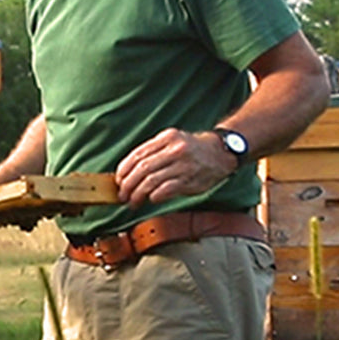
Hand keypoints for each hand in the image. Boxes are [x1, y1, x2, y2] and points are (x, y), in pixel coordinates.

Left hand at [114, 128, 237, 207]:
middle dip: (128, 184)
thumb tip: (128, 172)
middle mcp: (174, 149)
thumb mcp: (173, 141)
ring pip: (151, 181)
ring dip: (138, 194)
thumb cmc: (192, 149)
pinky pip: (165, 190)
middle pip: (142, 169)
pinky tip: (151, 199)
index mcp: (166, 138)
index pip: (137, 154)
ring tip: (133, 202)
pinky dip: (154, 196)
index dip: (124, 170)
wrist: (221, 152)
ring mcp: (182, 164)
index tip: (118, 180)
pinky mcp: (189, 179)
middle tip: (122, 195)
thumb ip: (153, 153)